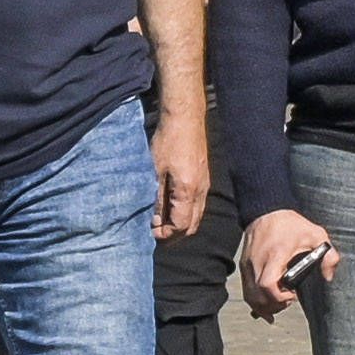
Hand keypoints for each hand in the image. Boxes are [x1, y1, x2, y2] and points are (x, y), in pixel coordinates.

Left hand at [152, 111, 211, 242]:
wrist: (185, 119)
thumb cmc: (167, 142)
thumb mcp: (155, 172)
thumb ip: (157, 199)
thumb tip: (155, 221)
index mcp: (188, 191)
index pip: (180, 226)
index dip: (164, 235)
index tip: (149, 233)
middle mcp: (201, 191)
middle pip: (192, 226)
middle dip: (174, 235)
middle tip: (154, 232)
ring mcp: (205, 185)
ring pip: (196, 216)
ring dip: (180, 224)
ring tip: (160, 221)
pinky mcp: (204, 179)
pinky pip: (198, 205)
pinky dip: (185, 213)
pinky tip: (170, 207)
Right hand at [237, 205, 334, 312]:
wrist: (267, 211)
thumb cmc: (292, 224)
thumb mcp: (316, 234)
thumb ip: (328, 255)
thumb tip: (329, 276)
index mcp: (275, 255)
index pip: (268, 284)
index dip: (279, 297)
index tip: (293, 295)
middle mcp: (257, 262)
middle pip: (257, 296)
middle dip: (273, 305)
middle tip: (288, 302)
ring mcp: (248, 265)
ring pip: (249, 296)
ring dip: (263, 306)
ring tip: (280, 305)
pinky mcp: (244, 266)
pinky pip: (245, 289)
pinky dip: (255, 300)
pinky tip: (266, 306)